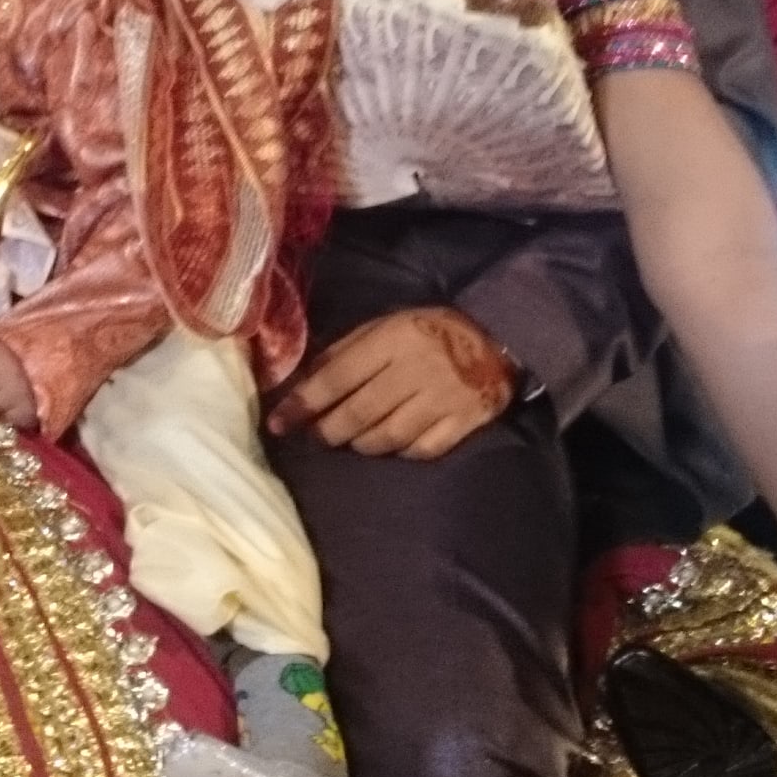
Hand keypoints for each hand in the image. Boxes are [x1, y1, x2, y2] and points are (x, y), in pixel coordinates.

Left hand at [268, 306, 516, 458]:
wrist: (498, 338)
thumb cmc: (429, 331)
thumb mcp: (386, 324)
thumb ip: (346, 350)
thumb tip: (304, 383)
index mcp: (393, 339)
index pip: (337, 378)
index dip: (303, 403)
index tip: (279, 423)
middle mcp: (416, 370)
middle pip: (358, 414)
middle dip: (328, 431)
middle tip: (317, 435)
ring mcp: (442, 399)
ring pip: (387, 438)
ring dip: (360, 444)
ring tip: (352, 438)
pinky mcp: (464, 422)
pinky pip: (421, 450)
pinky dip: (400, 452)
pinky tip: (392, 443)